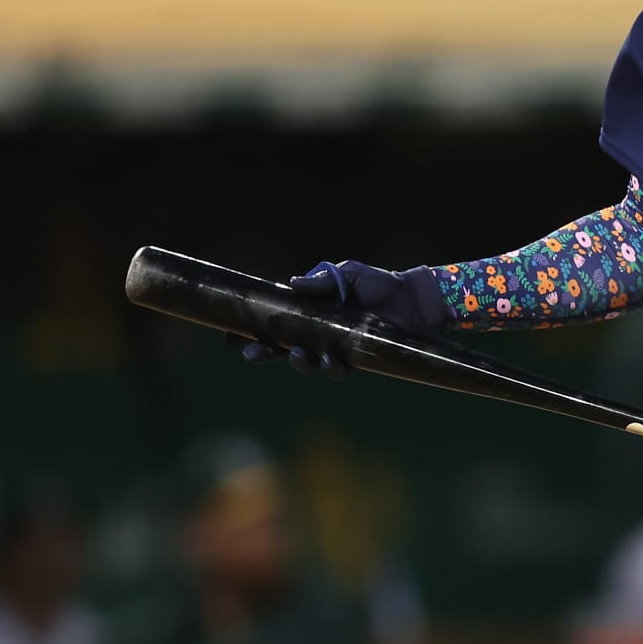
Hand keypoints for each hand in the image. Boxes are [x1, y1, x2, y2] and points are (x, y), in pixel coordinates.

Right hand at [236, 260, 447, 377]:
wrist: (412, 299)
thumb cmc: (377, 283)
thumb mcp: (347, 273)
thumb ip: (321, 281)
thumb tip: (292, 283)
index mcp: (306, 312)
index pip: (272, 322)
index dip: (250, 331)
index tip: (230, 335)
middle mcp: (314, 333)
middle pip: (279, 348)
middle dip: (263, 353)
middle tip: (253, 352)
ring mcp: (332, 348)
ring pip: (305, 363)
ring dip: (298, 362)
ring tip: (299, 355)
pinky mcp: (353, 359)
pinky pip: (336, 370)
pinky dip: (331, 367)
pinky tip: (332, 361)